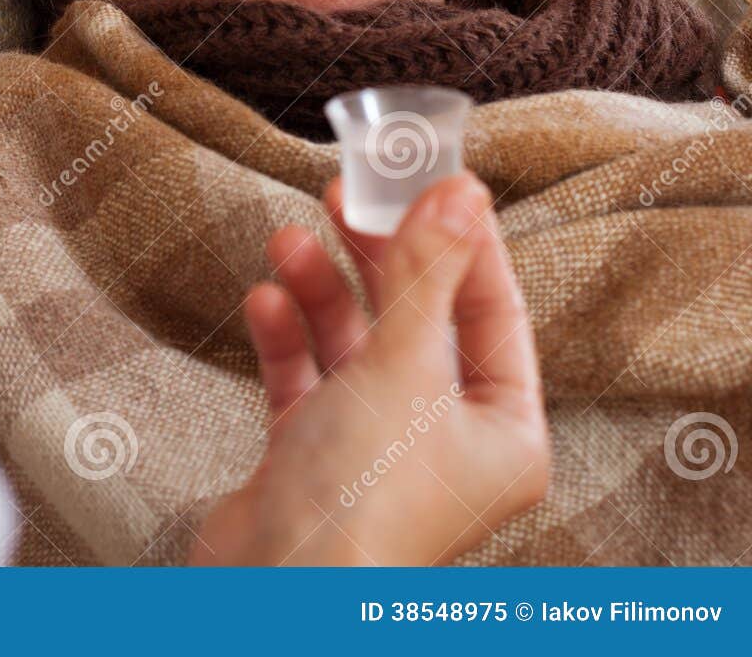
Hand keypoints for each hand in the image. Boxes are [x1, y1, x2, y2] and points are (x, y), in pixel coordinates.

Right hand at [188, 171, 548, 565]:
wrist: (276, 588)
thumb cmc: (364, 496)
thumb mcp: (405, 365)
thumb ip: (426, 273)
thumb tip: (460, 191)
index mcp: (503, 430)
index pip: (494, 311)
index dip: (461, 241)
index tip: (428, 180)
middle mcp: (446, 441)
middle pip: (418, 322)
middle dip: (377, 258)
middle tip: (346, 195)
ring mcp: (377, 450)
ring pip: (355, 346)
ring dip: (321, 291)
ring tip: (287, 242)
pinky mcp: (315, 458)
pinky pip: (306, 379)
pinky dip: (287, 338)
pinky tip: (265, 302)